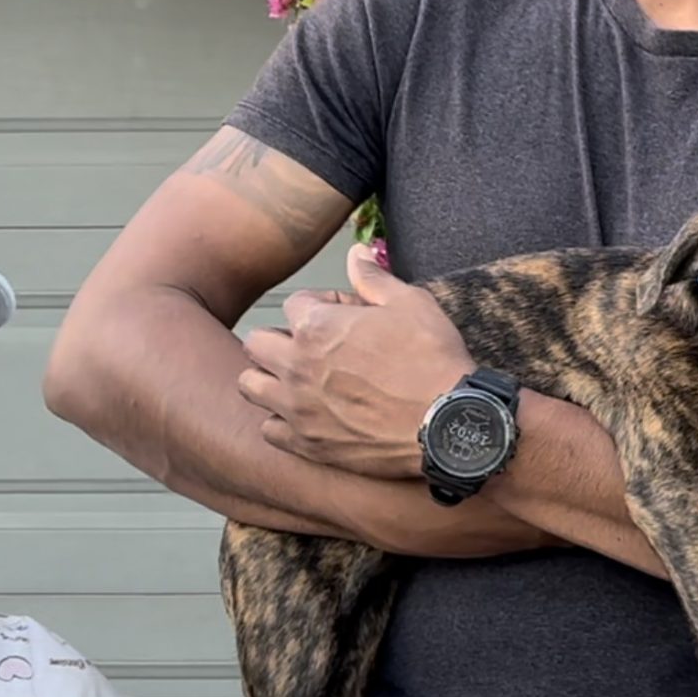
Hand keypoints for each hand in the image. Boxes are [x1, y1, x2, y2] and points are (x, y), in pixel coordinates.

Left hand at [237, 243, 475, 479]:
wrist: (447, 422)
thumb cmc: (432, 359)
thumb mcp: (410, 303)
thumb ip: (373, 278)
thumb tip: (356, 253)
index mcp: (317, 327)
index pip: (294, 303)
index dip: (321, 305)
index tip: (347, 317)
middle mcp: (296, 367)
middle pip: (257, 342)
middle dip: (281, 337)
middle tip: (314, 346)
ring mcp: (297, 408)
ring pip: (250, 385)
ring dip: (268, 376)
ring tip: (298, 379)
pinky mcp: (307, 443)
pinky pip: (269, 429)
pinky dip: (281, 420)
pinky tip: (306, 414)